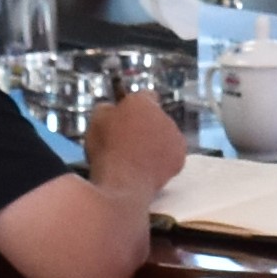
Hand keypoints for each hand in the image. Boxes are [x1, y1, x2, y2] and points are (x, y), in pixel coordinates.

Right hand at [82, 89, 191, 207]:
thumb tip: (111, 109)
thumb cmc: (106, 150)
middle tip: (129, 141)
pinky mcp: (180, 158)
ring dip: (156, 142)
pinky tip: (148, 168)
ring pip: (166, 135)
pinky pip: (171, 155)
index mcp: (143, 101)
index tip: (126, 117)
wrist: (123, 182)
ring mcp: (175, 137)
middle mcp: (164, 115)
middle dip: (146, 125)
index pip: (144, 95)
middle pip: (156, 116)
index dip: (134, 106)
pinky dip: (163, 160)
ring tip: (138, 158)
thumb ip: (107, 109)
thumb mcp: (95, 121)